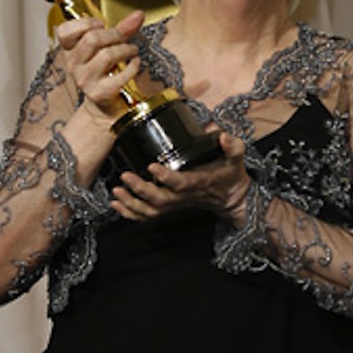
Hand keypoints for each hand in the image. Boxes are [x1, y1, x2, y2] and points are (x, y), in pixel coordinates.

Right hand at [56, 10, 143, 117]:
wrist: (103, 103)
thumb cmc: (103, 70)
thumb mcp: (106, 47)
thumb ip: (121, 29)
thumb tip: (138, 15)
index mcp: (69, 50)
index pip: (65, 31)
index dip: (85, 23)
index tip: (101, 25)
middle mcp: (73, 65)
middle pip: (92, 39)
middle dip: (115, 34)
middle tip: (125, 38)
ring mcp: (84, 80)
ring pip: (107, 55)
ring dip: (126, 49)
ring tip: (133, 50)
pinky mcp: (98, 93)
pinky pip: (120, 75)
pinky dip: (133, 66)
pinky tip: (135, 63)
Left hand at [111, 132, 249, 227]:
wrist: (231, 199)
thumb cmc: (230, 176)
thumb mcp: (236, 160)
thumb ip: (233, 147)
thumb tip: (224, 136)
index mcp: (200, 183)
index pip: (181, 183)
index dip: (166, 177)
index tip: (152, 166)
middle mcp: (185, 197)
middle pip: (160, 199)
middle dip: (141, 190)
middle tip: (125, 176)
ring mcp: (176, 204)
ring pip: (151, 211)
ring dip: (131, 203)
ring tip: (116, 191)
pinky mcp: (170, 207)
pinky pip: (148, 216)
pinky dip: (130, 212)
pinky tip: (117, 203)